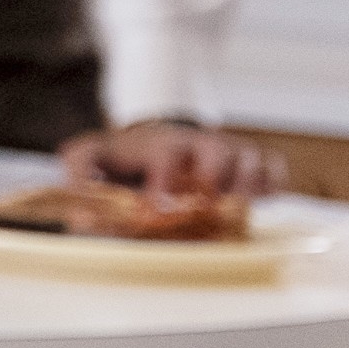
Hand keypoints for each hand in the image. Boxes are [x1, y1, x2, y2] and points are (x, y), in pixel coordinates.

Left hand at [59, 121, 284, 202]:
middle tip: (207, 205)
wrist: (155, 141)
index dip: (164, 179)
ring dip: (248, 181)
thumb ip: (78, 166)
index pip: (165, 155)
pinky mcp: (249, 164)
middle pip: (217, 148)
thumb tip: (75, 193)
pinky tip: (261, 200)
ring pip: (250, 155)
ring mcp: (227, 151)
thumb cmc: (124, 156)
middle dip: (216, 175)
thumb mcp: (93, 154)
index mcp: (161, 144)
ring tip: (237, 205)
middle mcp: (198, 144)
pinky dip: (273, 183)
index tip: (156, 206)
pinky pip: (273, 167)